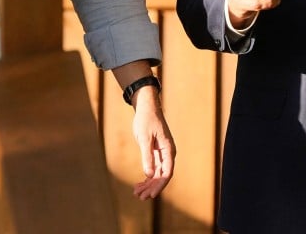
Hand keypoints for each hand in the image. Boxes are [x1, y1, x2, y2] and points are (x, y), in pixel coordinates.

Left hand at [130, 85, 175, 199]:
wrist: (146, 108)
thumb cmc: (146, 121)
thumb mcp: (145, 139)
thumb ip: (147, 157)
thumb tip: (149, 175)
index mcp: (168, 150)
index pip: (167, 172)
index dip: (160, 185)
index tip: (151, 195)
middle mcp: (167, 154)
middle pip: (162, 176)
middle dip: (152, 188)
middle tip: (140, 197)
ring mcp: (162, 154)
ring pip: (157, 174)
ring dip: (148, 184)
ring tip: (137, 193)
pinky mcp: (155, 153)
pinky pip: (153, 169)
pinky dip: (146, 177)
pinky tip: (139, 184)